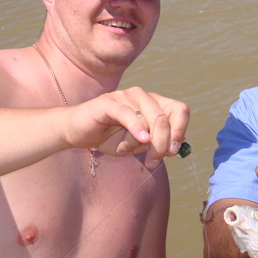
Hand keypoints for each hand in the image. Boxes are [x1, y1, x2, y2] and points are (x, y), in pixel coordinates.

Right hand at [64, 87, 189, 168]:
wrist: (76, 132)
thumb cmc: (109, 138)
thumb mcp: (137, 145)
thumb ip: (155, 144)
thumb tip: (173, 147)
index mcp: (155, 104)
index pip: (180, 110)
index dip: (180, 130)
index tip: (174, 151)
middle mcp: (144, 96)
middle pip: (165, 119)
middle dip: (162, 144)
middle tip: (153, 161)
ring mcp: (126, 96)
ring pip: (149, 119)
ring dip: (143, 142)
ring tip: (128, 150)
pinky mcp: (109, 102)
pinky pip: (127, 113)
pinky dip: (136, 127)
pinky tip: (141, 139)